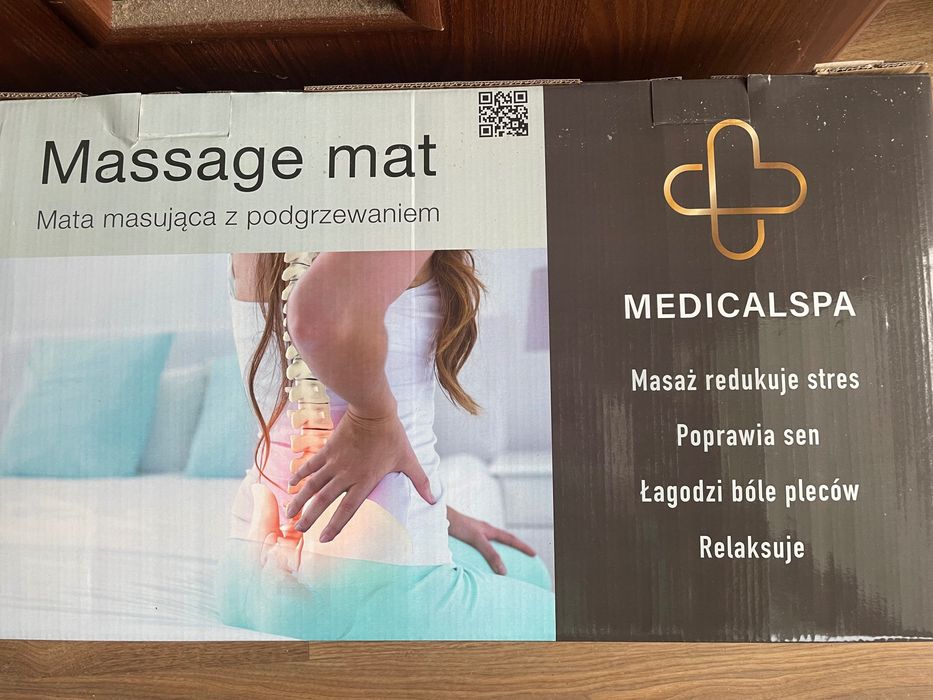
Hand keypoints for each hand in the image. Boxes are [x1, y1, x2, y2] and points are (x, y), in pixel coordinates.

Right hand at [286, 403, 435, 541]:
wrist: (373, 409)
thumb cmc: (392, 435)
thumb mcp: (408, 459)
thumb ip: (420, 481)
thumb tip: (435, 500)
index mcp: (365, 481)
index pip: (347, 509)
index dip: (335, 526)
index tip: (323, 539)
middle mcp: (346, 474)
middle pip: (323, 501)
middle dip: (309, 517)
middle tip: (297, 530)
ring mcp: (334, 462)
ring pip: (312, 485)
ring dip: (299, 499)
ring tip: (289, 513)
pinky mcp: (327, 449)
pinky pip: (310, 465)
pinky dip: (299, 474)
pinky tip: (290, 484)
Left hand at [447, 506, 535, 574]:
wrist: (438, 516)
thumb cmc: (457, 525)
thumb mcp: (477, 539)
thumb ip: (490, 553)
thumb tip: (504, 570)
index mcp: (489, 530)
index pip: (510, 539)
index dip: (522, 547)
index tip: (534, 554)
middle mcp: (483, 531)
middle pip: (503, 540)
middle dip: (514, 548)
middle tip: (523, 557)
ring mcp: (474, 533)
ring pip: (491, 543)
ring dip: (498, 551)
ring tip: (503, 562)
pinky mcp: (464, 537)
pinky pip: (479, 546)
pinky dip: (484, 553)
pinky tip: (479, 561)